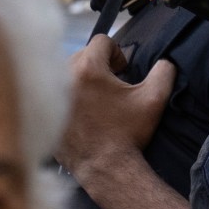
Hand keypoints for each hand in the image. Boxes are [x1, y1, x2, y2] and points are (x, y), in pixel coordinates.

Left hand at [58, 37, 175, 189]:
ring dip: (82, 80)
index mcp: (88, 68)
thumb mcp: (155, 99)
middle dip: (99, 66)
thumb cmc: (128, 132)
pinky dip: (68, 97)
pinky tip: (82, 114)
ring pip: (66, 72)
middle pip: (82, 54)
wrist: (104, 167)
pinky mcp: (44, 110)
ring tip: (96, 100)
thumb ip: (164, 71)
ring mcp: (49, 94)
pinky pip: (54, 91)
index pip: (102, 41)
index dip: (118, 54)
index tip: (123, 73)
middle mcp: (62, 76)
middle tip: (112, 88)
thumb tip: (164, 62)